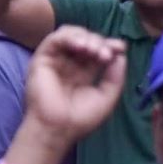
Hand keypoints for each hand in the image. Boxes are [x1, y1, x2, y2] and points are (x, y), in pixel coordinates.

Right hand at [20, 27, 126, 148]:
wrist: (59, 129)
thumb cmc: (81, 118)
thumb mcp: (107, 96)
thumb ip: (115, 76)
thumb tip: (121, 56)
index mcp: (83, 71)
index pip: (97, 49)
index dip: (109, 45)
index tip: (120, 48)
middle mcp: (69, 62)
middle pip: (86, 39)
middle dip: (99, 42)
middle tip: (105, 55)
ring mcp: (55, 60)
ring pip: (70, 34)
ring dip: (86, 38)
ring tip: (94, 51)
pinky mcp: (41, 59)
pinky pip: (55, 39)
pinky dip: (70, 37)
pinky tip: (81, 47)